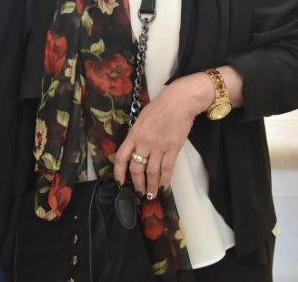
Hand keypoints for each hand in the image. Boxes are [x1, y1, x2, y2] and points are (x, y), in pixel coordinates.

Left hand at [113, 72, 212, 198]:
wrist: (178, 102)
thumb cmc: (158, 108)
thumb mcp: (140, 120)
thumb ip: (135, 136)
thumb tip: (133, 151)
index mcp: (133, 134)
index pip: (121, 157)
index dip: (118, 172)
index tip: (120, 182)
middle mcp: (144, 142)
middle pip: (137, 168)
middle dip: (137, 183)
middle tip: (139, 192)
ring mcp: (159, 146)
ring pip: (152, 172)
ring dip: (151, 186)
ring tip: (150, 195)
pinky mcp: (173, 148)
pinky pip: (167, 168)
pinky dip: (165, 180)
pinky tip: (163, 187)